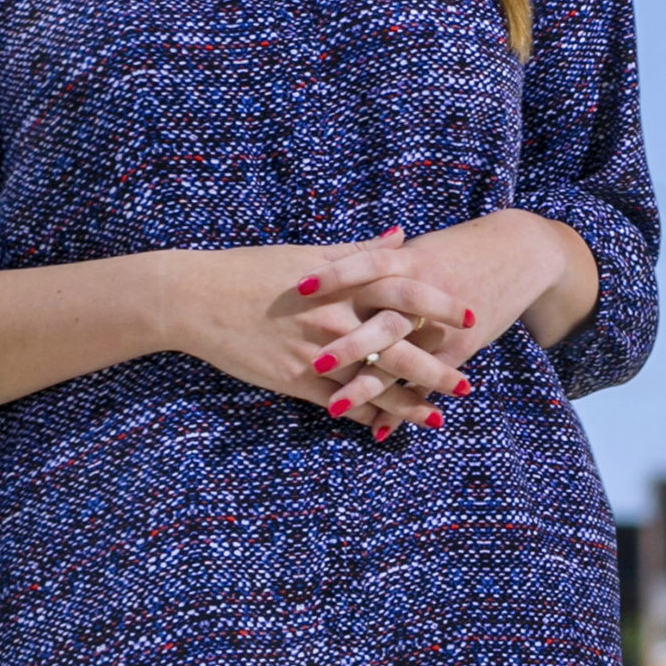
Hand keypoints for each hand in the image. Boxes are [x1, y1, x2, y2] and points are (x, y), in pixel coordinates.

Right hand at [168, 233, 473, 438]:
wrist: (196, 298)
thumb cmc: (252, 269)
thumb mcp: (308, 252)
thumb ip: (360, 250)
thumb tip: (403, 236)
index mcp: (343, 284)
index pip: (406, 293)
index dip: (441, 306)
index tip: (470, 316)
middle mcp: (335, 320)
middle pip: (399, 347)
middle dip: (437, 369)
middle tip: (468, 383)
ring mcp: (316, 354)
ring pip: (373, 384)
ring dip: (408, 404)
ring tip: (438, 418)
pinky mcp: (294, 380)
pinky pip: (338, 404)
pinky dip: (364, 417)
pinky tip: (386, 429)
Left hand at [295, 212, 592, 429]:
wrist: (519, 253)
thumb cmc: (459, 250)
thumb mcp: (418, 249)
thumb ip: (375, 254)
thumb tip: (323, 263)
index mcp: (411, 263)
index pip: (367, 265)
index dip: (335, 276)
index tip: (299, 287)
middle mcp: (425, 297)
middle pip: (383, 322)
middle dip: (351, 345)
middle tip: (316, 363)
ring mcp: (441, 327)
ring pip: (401, 362)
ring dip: (368, 388)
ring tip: (334, 409)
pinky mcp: (458, 348)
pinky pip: (424, 383)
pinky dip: (401, 408)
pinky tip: (377, 432)